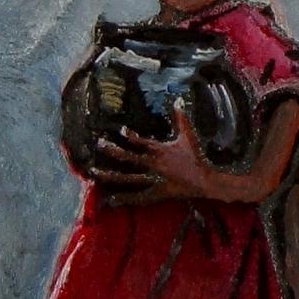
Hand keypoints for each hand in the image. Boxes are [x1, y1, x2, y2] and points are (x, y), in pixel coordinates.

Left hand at [90, 101, 217, 204]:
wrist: (204, 179)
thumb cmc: (196, 156)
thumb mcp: (188, 135)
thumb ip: (181, 117)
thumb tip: (178, 99)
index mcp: (160, 150)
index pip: (141, 141)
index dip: (130, 136)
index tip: (121, 131)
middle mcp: (153, 164)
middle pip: (129, 157)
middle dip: (113, 150)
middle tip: (99, 144)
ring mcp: (153, 179)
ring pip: (127, 177)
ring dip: (110, 174)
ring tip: (94, 171)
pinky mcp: (156, 192)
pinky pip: (138, 196)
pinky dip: (124, 198)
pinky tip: (111, 199)